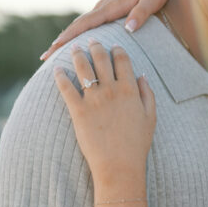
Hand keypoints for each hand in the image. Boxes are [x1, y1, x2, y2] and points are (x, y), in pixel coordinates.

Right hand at [41, 0, 176, 59]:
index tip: (55, 46)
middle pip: (77, 26)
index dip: (70, 35)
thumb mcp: (152, 1)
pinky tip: (71, 48)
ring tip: (51, 57)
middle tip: (44, 58)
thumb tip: (129, 29)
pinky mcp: (105, 12)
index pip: (86, 23)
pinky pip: (87, 25)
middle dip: (60, 41)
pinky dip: (76, 35)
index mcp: (111, 6)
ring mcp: (102, 9)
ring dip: (65, 40)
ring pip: (80, 26)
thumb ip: (141, 14)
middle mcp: (102, 7)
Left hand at [55, 41, 155, 185]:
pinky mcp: (78, 111)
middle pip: (101, 59)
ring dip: (77, 55)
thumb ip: (148, 94)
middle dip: (95, 46)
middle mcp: (111, 90)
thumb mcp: (151, 117)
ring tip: (73, 48)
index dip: (117, 50)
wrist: (119, 166)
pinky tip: (56, 69)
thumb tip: (142, 76)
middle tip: (90, 40)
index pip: (122, 60)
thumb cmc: (137, 144)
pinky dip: (60, 76)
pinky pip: (66, 88)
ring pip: (83, 68)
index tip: (113, 46)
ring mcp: (94, 100)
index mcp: (130, 90)